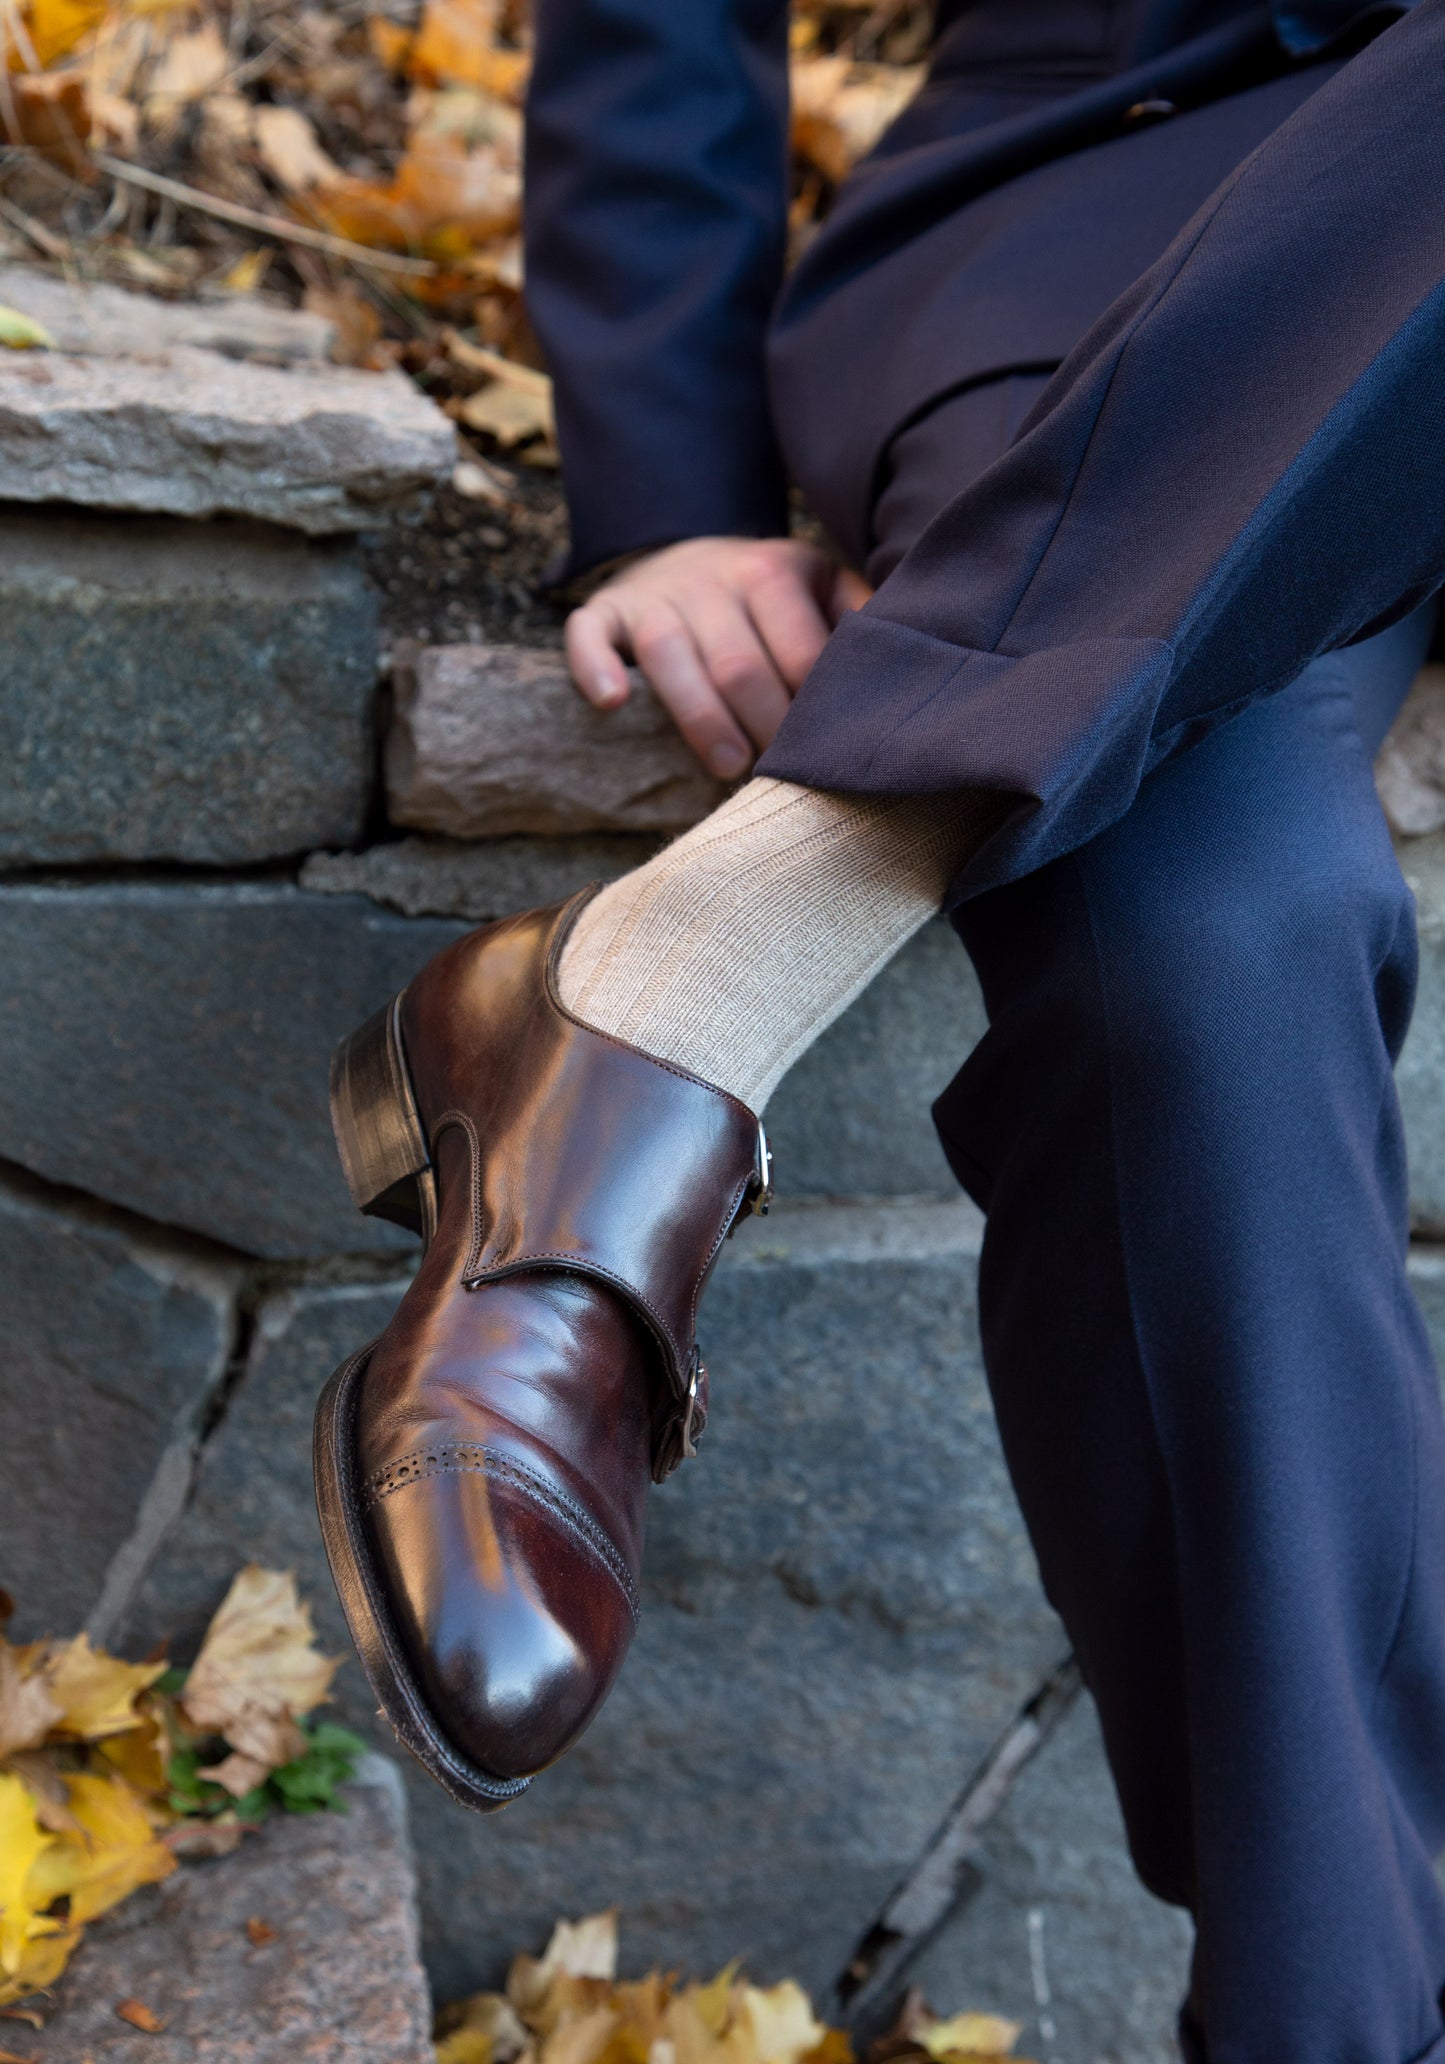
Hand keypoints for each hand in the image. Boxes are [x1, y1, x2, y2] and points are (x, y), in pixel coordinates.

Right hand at [565, 536, 871, 779]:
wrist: (686, 554)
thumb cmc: (768, 598)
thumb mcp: (821, 590)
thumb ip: (860, 620)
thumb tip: (907, 669)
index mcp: (774, 570)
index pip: (799, 651)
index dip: (812, 710)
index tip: (825, 753)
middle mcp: (712, 575)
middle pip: (739, 663)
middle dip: (764, 727)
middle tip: (782, 776)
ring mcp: (654, 594)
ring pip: (669, 654)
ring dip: (699, 717)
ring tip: (728, 768)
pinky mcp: (605, 610)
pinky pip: (590, 635)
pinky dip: (596, 668)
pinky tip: (614, 704)